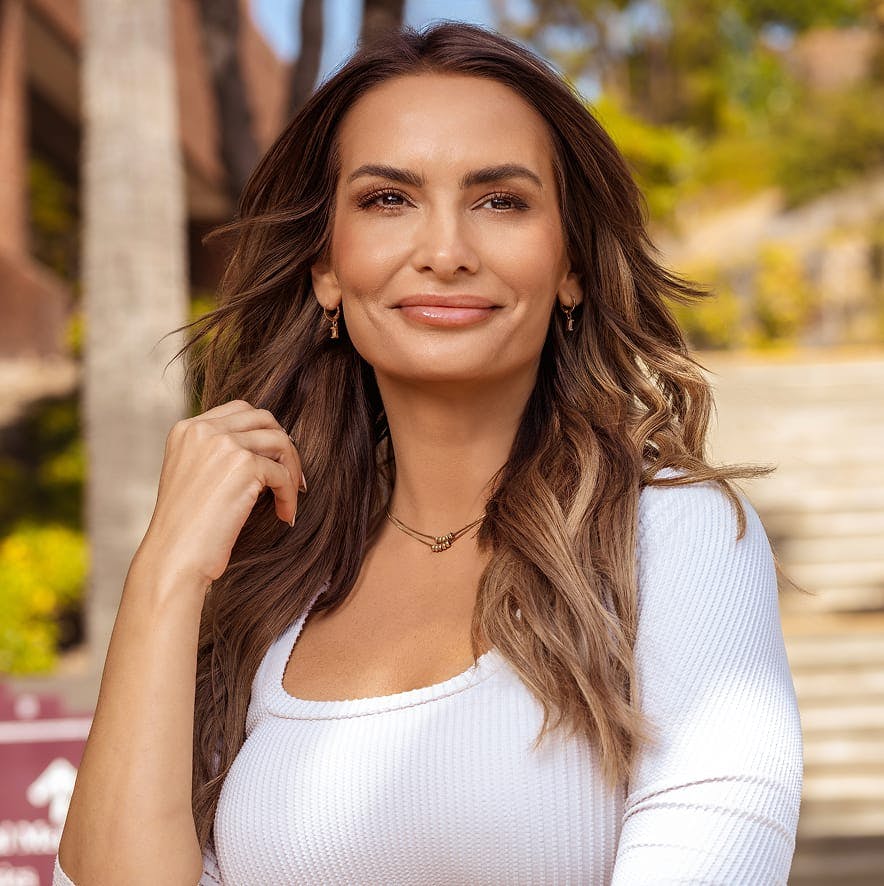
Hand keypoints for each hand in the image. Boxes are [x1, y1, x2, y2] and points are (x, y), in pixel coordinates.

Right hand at [137, 399, 305, 587]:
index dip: (263, 432)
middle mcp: (201, 430)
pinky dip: (289, 495)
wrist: (174, 559)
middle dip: (283, 445)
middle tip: (291, 476)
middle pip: (263, 418)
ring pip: (279, 441)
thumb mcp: (195, 476)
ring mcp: (222, 444)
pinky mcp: (243, 465)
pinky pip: (282, 473)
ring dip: (291, 470)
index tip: (275, 459)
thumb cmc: (187, 528)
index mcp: (186, 429)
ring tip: (289, 497)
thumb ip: (219, 453)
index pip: (239, 410)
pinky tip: (284, 514)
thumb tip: (269, 443)